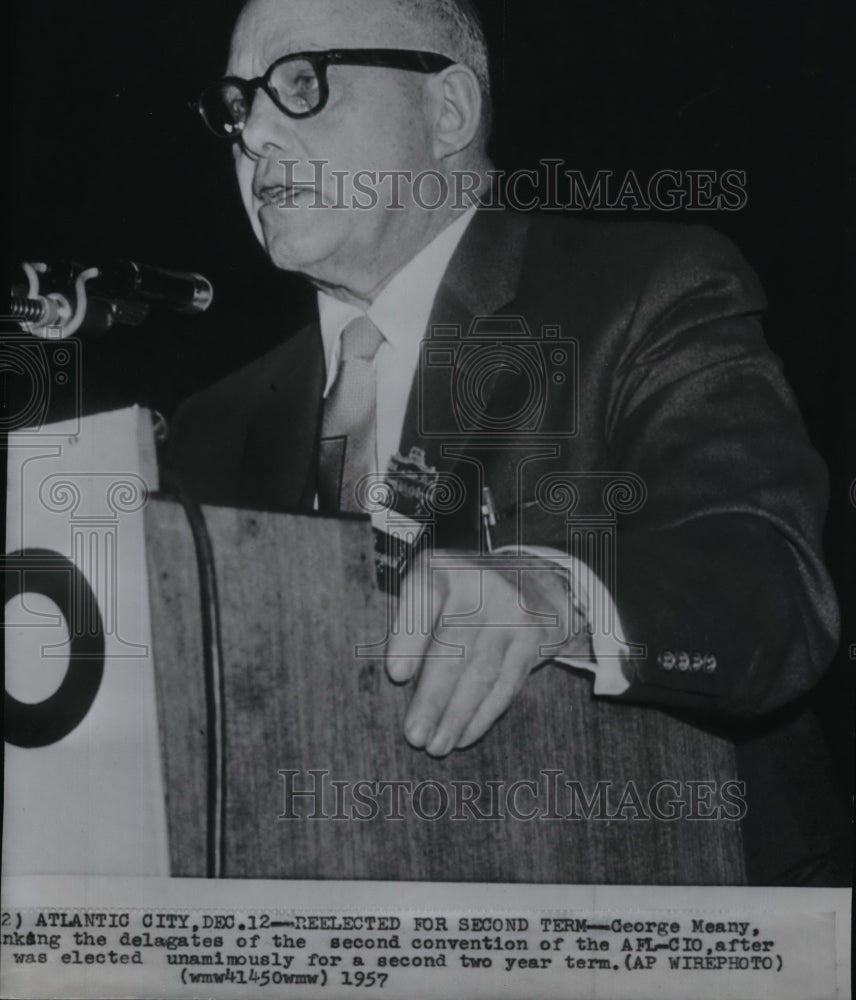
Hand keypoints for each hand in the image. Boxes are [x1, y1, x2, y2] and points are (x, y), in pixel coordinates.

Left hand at [385, 550, 587, 756]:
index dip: (410, 635)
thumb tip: (395, 676)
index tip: (397, 674)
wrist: (535, 582)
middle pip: (454, 647)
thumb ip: (410, 616)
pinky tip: (464, 735)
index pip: (424, 597)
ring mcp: (512, 613)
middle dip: (432, 697)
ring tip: (436, 746)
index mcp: (443, 569)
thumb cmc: (464, 591)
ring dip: (456, 716)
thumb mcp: (433, 582)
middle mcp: (481, 585)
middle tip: (414, 734)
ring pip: (481, 673)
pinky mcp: (533, 640)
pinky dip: (482, 716)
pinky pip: (505, 684)